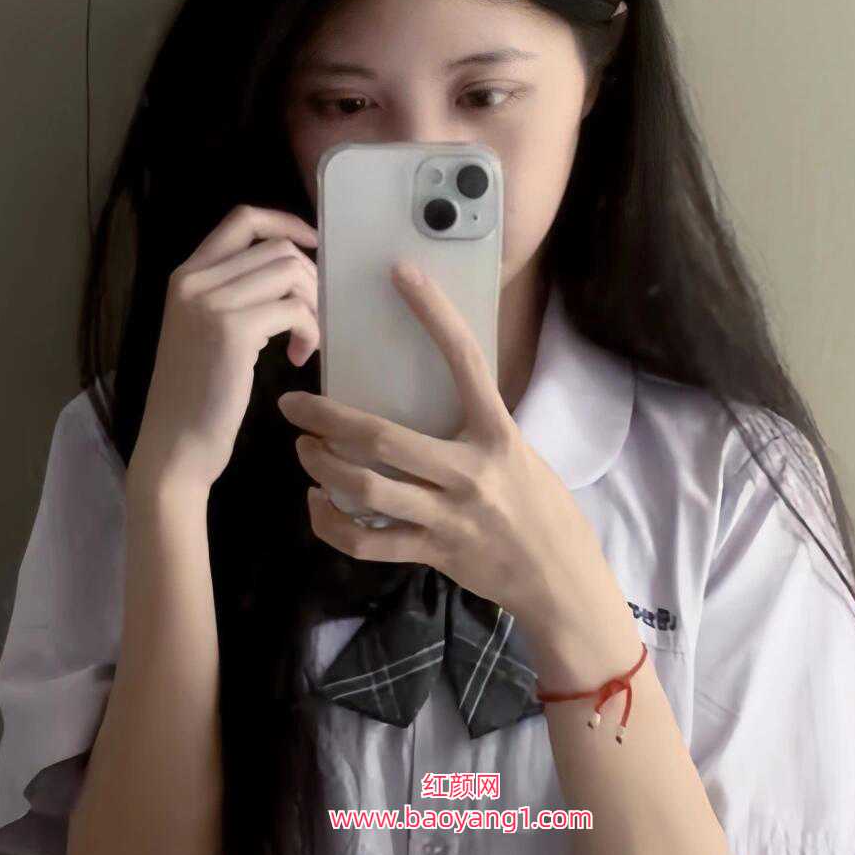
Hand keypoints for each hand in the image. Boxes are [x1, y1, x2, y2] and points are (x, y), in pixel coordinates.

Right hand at [132, 204, 320, 496]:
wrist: (174, 444)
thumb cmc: (196, 398)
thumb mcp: (205, 332)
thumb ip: (232, 297)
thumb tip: (289, 276)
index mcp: (186, 275)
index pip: (243, 220)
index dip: (286, 224)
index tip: (313, 246)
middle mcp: (194, 280)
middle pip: (277, 248)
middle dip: (310, 280)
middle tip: (311, 319)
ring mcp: (211, 302)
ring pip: (291, 273)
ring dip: (312, 305)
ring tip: (304, 341)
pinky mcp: (233, 330)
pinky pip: (295, 309)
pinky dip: (309, 331)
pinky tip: (298, 358)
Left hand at [275, 259, 623, 650]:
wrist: (561, 580)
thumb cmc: (541, 509)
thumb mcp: (519, 454)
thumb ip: (477, 427)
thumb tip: (431, 393)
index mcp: (497, 434)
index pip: (465, 361)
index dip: (434, 313)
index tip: (401, 274)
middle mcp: (470, 473)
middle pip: (382, 438)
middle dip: (326, 418)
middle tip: (293, 405)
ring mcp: (448, 517)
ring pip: (365, 490)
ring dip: (321, 468)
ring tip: (305, 450)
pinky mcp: (433, 553)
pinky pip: (367, 542)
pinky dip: (332, 524)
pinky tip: (319, 505)